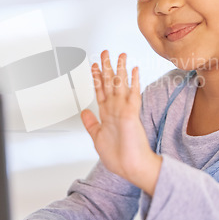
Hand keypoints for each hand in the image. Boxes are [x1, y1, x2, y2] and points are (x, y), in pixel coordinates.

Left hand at [81, 51, 161, 194]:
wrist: (131, 167)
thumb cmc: (118, 156)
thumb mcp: (97, 137)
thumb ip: (91, 123)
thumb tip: (84, 111)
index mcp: (107, 114)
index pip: (100, 90)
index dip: (96, 77)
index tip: (94, 65)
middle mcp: (115, 109)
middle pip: (109, 83)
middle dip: (106, 67)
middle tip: (105, 52)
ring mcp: (124, 110)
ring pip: (120, 84)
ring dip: (120, 69)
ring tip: (120, 55)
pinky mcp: (131, 114)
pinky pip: (132, 94)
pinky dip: (133, 82)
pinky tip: (134, 69)